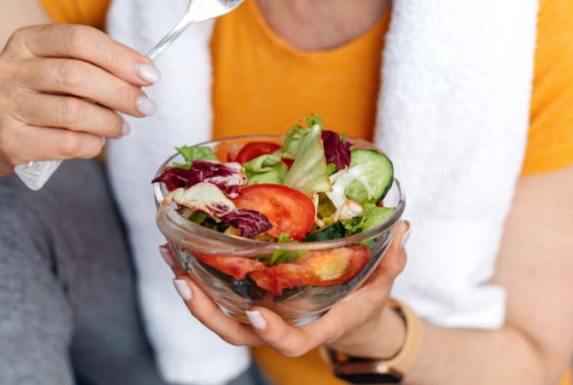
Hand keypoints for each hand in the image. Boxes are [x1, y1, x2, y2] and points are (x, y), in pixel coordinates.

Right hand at [0, 24, 159, 172]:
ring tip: (123, 127)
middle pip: (77, 75)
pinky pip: (66, 144)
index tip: (149, 75)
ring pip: (73, 112)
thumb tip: (142, 76)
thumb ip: (89, 65)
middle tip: (145, 106)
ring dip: (110, 122)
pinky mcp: (8, 141)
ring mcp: (4, 106)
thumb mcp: (48, 67)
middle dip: (121, 92)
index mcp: (24, 41)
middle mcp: (8, 69)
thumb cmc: (29, 95)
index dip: (120, 56)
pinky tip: (98, 142)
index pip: (79, 39)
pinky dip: (93, 145)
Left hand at [161, 222, 409, 358]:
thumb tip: (402, 229)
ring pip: (221, 317)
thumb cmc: (365, 298)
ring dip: (191, 290)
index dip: (273, 333)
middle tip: (185, 280)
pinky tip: (176, 249)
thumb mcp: (383, 282)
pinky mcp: (249, 300)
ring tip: (169, 257)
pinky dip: (195, 275)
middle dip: (208, 313)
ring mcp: (262, 315)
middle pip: (239, 334)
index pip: (294, 342)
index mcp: (317, 325)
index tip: (256, 314)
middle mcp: (284, 325)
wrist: (349, 316)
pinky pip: (217, 296)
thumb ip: (391, 260)